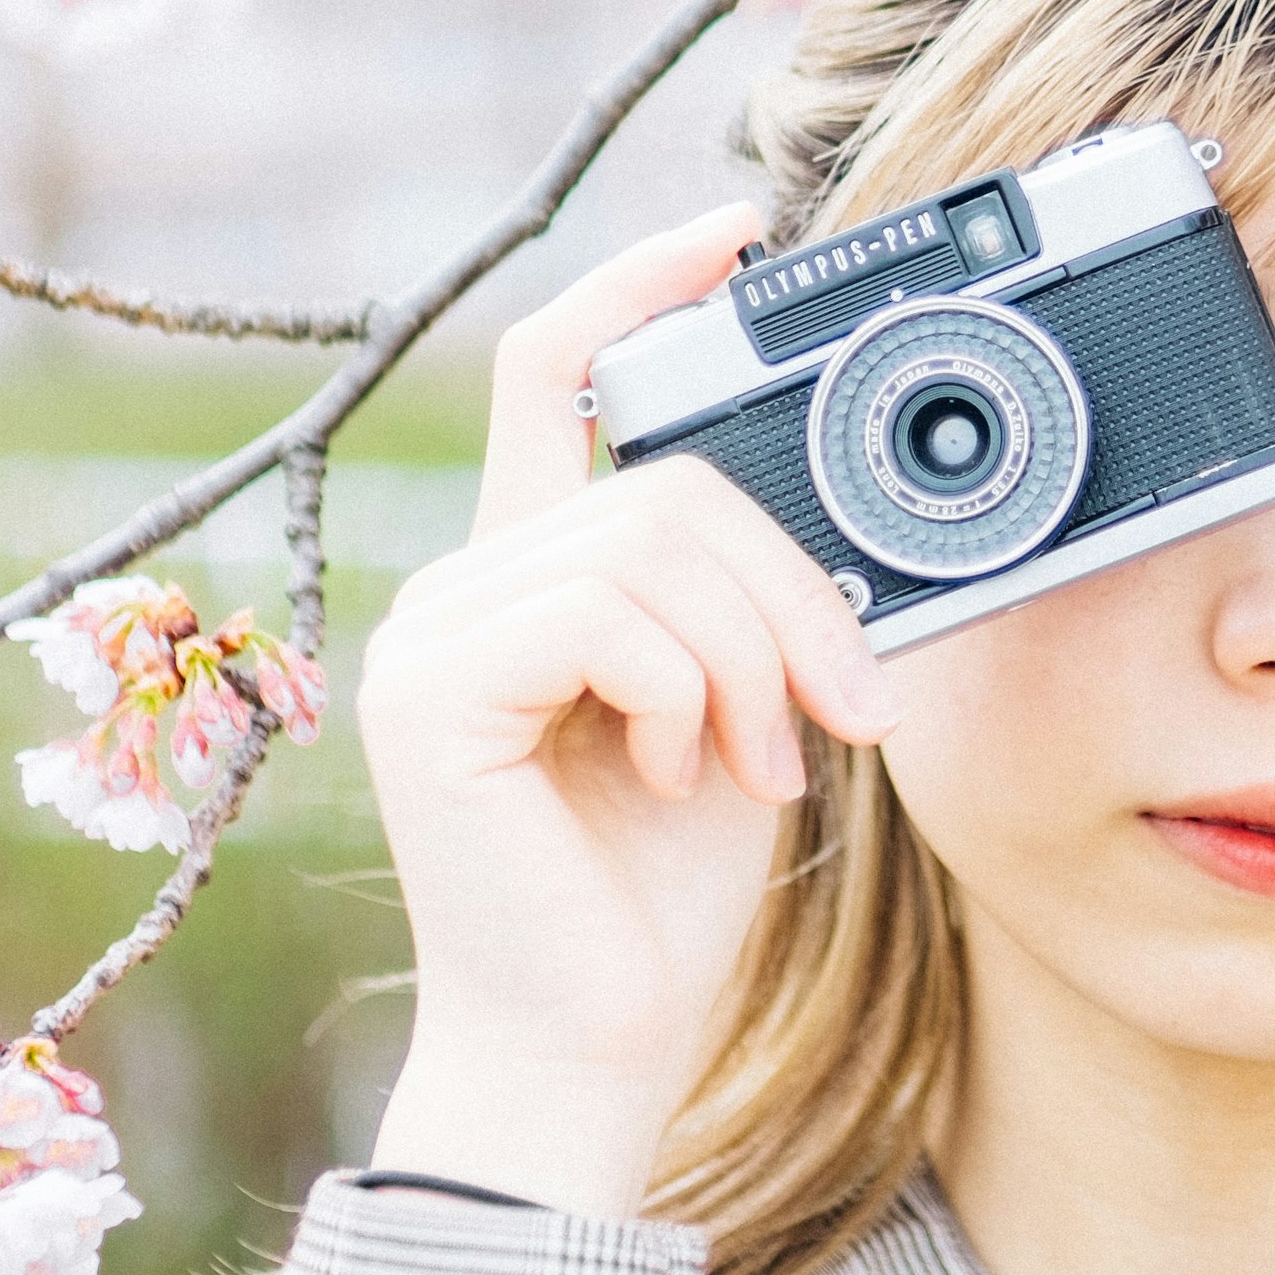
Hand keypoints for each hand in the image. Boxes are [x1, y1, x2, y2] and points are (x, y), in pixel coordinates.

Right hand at [355, 203, 894, 1215]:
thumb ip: (739, 603)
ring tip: (762, 762)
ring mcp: (432, 635)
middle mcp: (462, 589)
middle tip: (844, 709)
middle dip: (788, 588)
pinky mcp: (431, 692)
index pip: (556, 373)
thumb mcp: (734, 710)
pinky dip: (688, 690)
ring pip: (652, 541)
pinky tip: (688, 773)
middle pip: (660, 476)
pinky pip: (606, 612)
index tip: (742, 228)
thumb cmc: (658, 901)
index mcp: (528, 580)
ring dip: (754, 657)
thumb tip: (818, 515)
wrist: (594, 1047)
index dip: (640, 284)